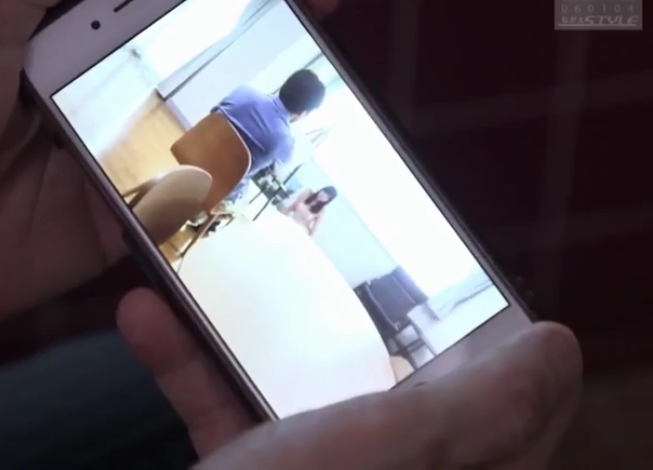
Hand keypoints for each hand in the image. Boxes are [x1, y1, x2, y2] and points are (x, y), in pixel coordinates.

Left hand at [0, 0, 339, 338]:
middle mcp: (112, 63)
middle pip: (219, 29)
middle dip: (279, 30)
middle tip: (319, 50)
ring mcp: (128, 136)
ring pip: (221, 111)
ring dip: (268, 112)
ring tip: (309, 120)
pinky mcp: (132, 206)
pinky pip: (200, 194)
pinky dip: (235, 189)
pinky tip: (260, 189)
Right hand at [118, 290, 581, 468]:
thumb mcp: (383, 453)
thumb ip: (475, 408)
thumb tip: (555, 354)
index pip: (508, 414)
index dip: (503, 348)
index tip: (469, 281)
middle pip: (393, 385)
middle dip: (354, 312)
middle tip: (342, 255)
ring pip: (297, 386)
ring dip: (247, 324)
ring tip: (219, 263)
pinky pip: (226, 408)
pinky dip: (190, 364)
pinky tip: (150, 320)